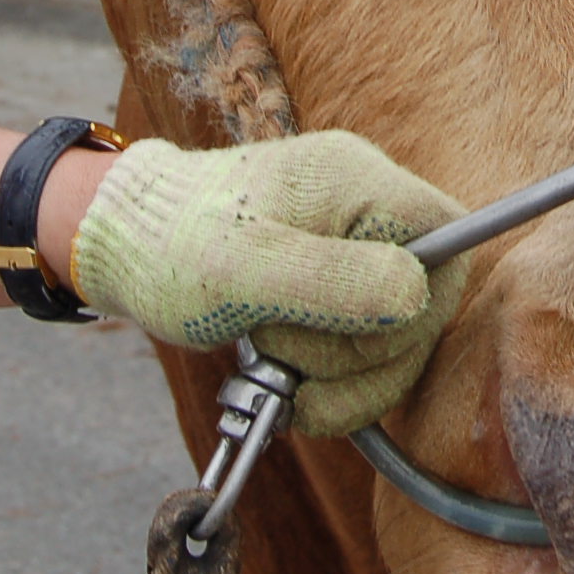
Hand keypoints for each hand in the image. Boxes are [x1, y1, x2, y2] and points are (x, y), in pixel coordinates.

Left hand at [66, 133, 468, 435]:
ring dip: (341, 380)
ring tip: (274, 370)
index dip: (424, 298)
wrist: (124, 248)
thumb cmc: (172, 246)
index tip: (363, 329)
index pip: (449, 236)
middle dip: (359, 354)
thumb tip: (418, 295)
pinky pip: (362, 352)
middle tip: (286, 355)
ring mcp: (348, 251)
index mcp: (356, 181)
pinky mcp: (330, 289)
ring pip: (394, 340)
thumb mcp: (244, 269)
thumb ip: (333, 281)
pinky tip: (289, 391)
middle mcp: (363, 210)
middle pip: (422, 304)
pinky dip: (331, 386)